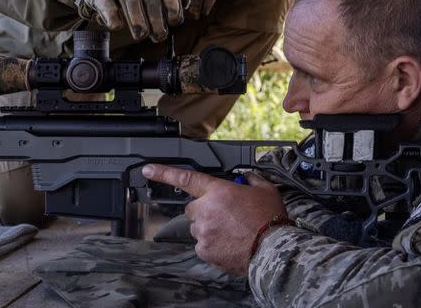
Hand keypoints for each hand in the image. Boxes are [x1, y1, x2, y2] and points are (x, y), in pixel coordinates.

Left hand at [142, 163, 287, 275]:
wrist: (272, 250)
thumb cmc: (270, 219)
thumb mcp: (265, 189)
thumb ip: (251, 178)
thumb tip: (245, 176)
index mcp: (218, 191)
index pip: (186, 178)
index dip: (164, 173)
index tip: (148, 169)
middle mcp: (205, 210)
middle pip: (193, 207)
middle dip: (205, 209)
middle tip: (225, 215)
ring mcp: (203, 232)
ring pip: (198, 227)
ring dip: (209, 227)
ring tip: (231, 231)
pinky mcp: (204, 250)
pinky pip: (202, 244)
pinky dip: (212, 244)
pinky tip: (229, 243)